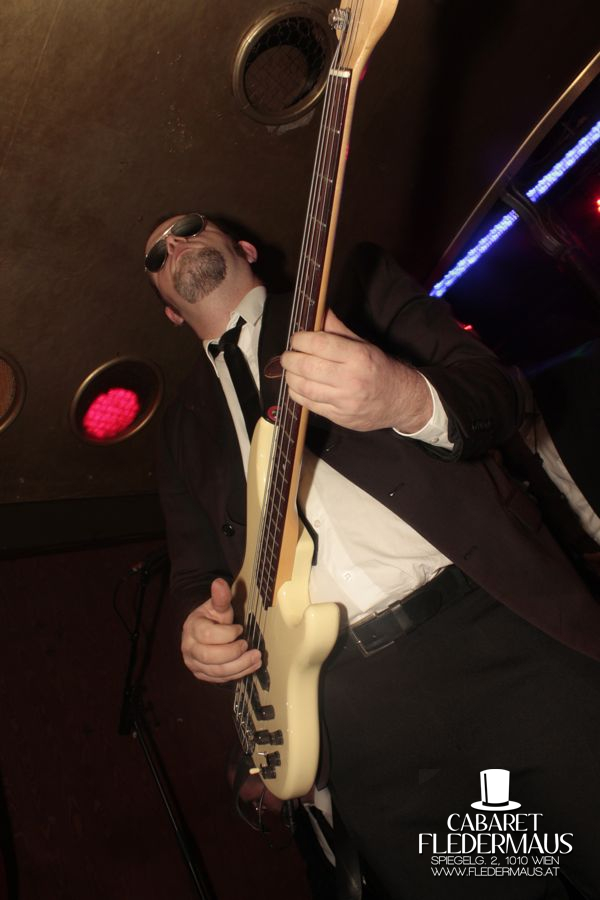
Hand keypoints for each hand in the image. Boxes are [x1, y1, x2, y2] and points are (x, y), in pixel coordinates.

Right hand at [181, 577, 261, 682]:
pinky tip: (250, 666)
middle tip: (249, 645)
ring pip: (217, 672)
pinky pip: (220, 679)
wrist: (202, 629)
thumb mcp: (216, 605)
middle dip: (234, 653)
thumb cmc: (211, 617)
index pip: (208, 636)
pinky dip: (238, 674)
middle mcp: (189, 648)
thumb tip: (219, 582)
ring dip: (240, 666)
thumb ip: (220, 597)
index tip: (239, 628)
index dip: (227, 634)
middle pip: (211, 657)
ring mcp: (194, 663)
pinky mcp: (202, 674)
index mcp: (192, 628)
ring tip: (257, 658)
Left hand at [280, 310, 431, 431]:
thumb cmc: (380, 369)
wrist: (400, 401)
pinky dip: (297, 393)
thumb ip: (338, 330)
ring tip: (290, 370)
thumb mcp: (363, 345)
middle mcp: (351, 380)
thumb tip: (319, 311)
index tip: (296, 339)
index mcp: (358, 357)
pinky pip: (309, 405)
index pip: (320, 344)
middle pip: (308, 367)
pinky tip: (297, 386)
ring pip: (305, 388)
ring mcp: (344, 401)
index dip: (301, 340)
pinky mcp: (339, 417)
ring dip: (290, 377)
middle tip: (287, 355)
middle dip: (290, 359)